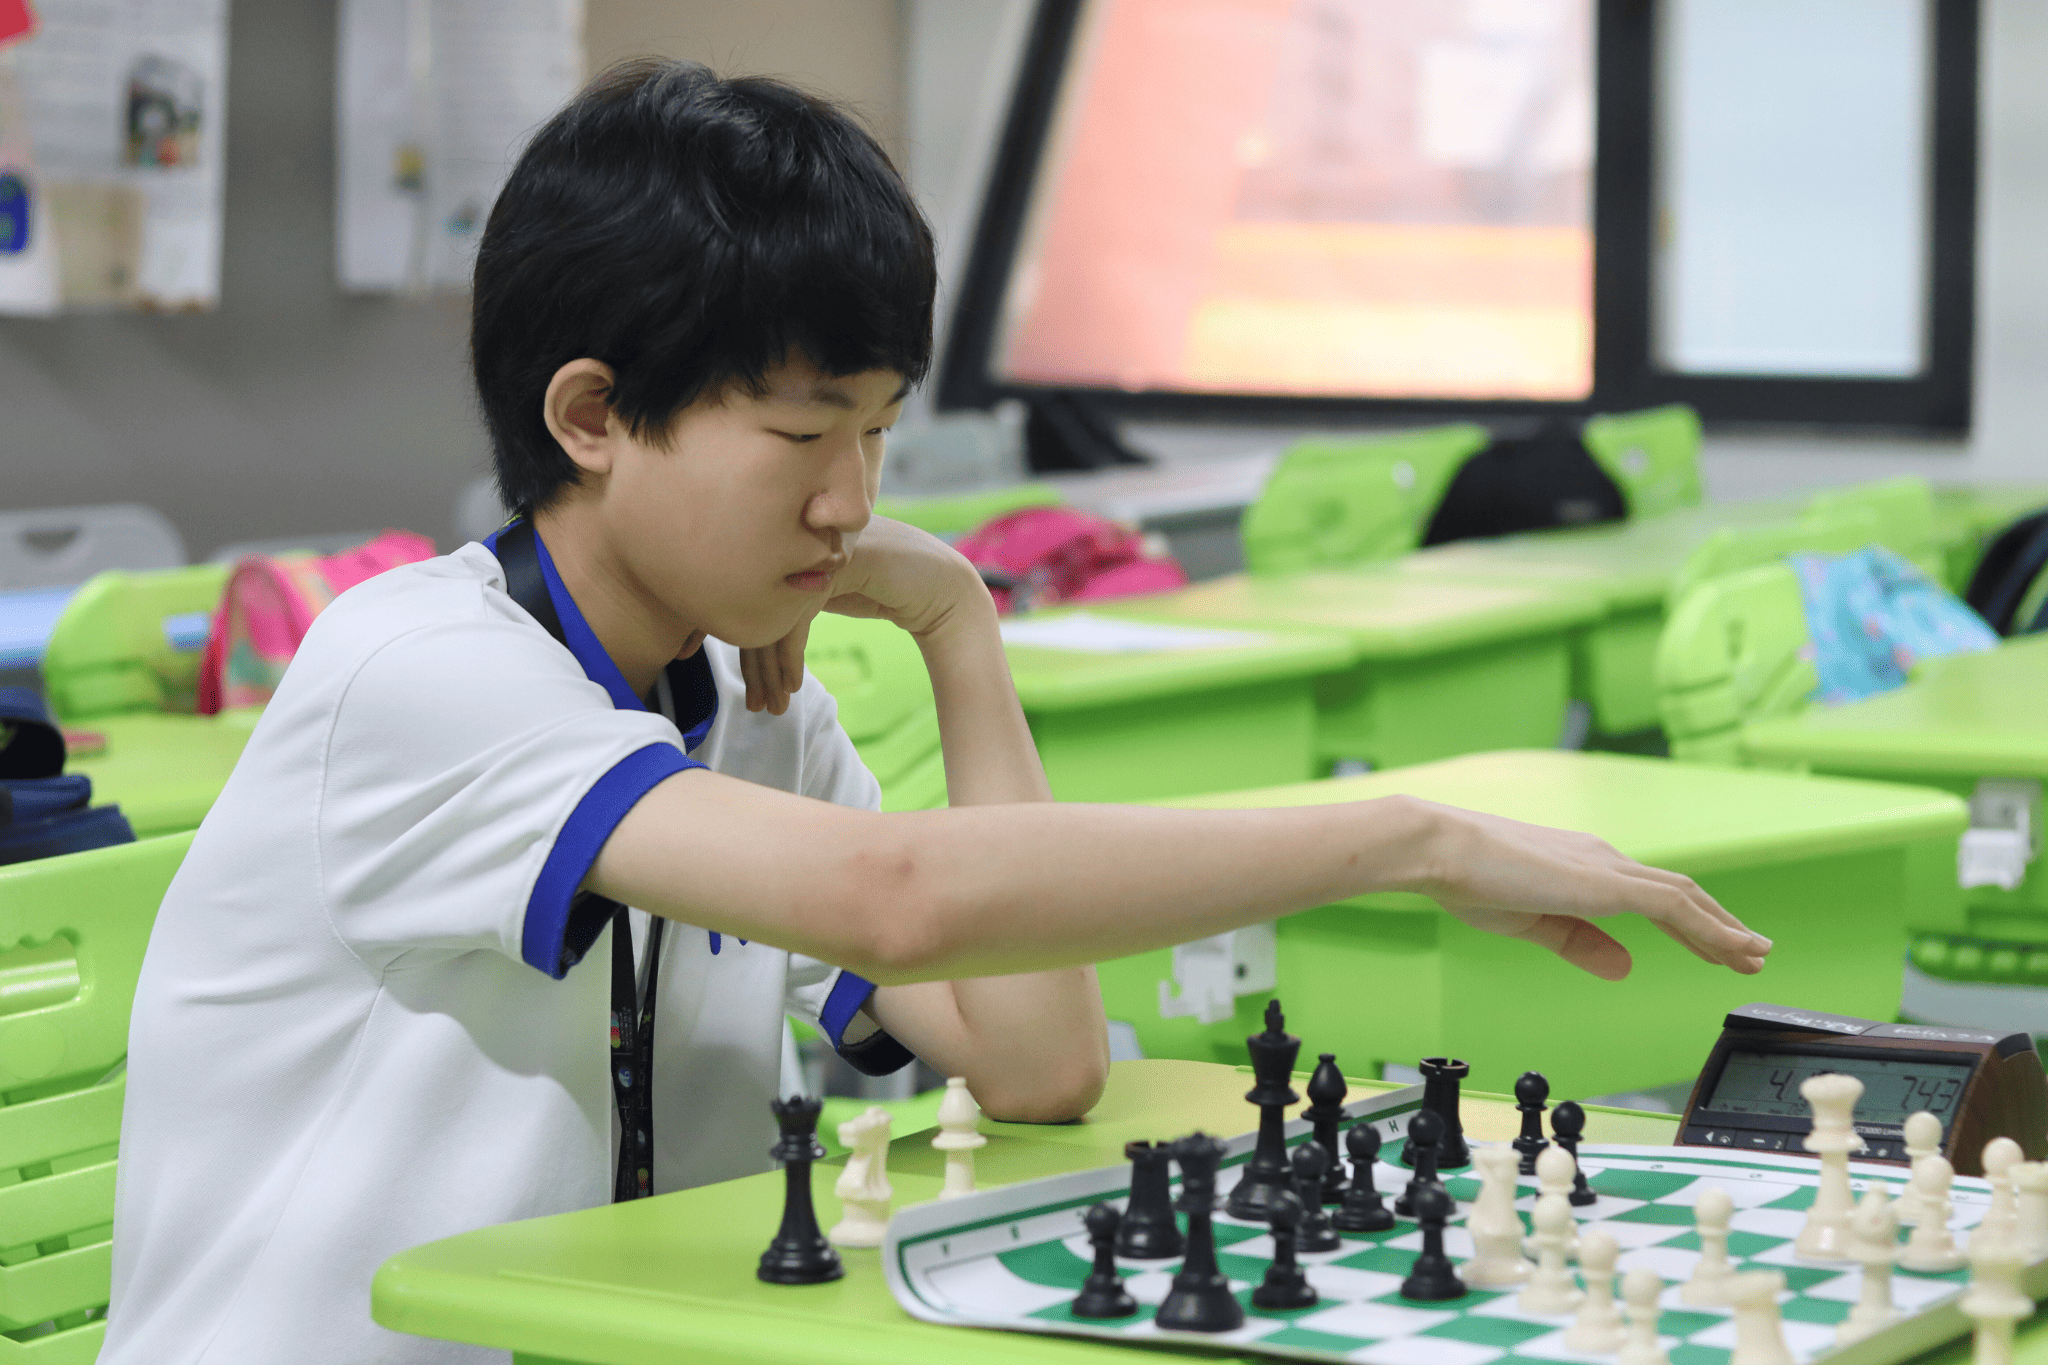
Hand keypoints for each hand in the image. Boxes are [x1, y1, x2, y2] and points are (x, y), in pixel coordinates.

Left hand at [739, 516, 989, 714]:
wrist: (946, 590)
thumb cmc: (892, 590)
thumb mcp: (839, 589)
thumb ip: (803, 591)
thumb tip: (754, 619)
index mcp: (801, 540)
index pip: (757, 595)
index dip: (749, 646)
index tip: (755, 688)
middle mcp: (807, 538)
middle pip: (760, 605)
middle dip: (756, 664)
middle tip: (755, 706)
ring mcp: (823, 546)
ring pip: (776, 611)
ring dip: (771, 667)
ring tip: (772, 704)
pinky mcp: (841, 562)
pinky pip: (799, 612)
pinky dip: (791, 653)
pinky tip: (794, 683)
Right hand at [1405, 800, 1772, 980]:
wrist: (1439, 848)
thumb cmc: (1467, 879)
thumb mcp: (1529, 922)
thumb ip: (1579, 943)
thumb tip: (1623, 966)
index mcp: (1582, 867)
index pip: (1650, 896)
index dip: (1689, 923)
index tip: (1715, 947)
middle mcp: (1602, 860)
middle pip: (1679, 894)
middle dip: (1719, 927)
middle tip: (1751, 955)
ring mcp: (1606, 868)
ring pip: (1685, 898)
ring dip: (1724, 929)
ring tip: (1754, 957)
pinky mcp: (1605, 883)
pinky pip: (1673, 906)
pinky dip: (1710, 928)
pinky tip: (1732, 949)